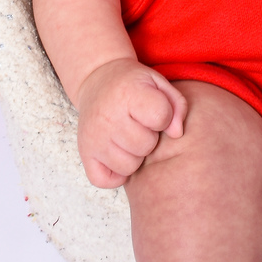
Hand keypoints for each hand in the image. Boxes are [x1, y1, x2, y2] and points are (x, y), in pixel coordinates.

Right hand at [75, 57, 188, 187]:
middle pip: (145, 145)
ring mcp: (94, 137)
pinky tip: (117, 153)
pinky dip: (115, 174)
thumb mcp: (159, 83)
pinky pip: (105, 180)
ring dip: (134, 155)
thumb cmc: (133, 85)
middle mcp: (107, 116)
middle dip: (149, 137)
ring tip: (129, 136)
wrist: (97, 81)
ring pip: (129, 166)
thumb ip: (177, 105)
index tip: (153, 109)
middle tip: (139, 123)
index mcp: (128, 93)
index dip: (163, 116)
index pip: (160, 117)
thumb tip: (176, 134)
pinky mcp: (85, 153)